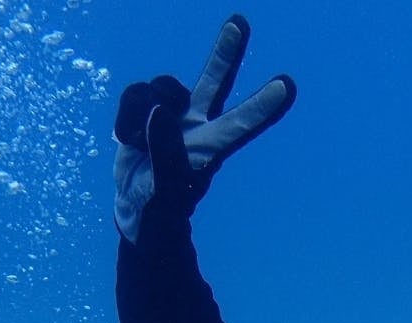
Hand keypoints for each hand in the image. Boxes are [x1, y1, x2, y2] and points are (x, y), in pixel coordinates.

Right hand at [112, 14, 295, 243]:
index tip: (286, 86)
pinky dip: (125, 117)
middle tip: (240, 22)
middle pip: (217, 81)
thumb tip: (159, 112)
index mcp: (212, 149)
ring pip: (161, 89)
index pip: (242, 125)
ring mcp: (174, 113)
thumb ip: (164, 155)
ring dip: (141, 115)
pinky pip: (135, 93)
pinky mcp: (147, 108)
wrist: (137, 209)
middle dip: (227, 52)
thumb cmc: (161, 209)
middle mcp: (199, 124)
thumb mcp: (164, 193)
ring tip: (139, 147)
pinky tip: (130, 139)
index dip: (263, 106)